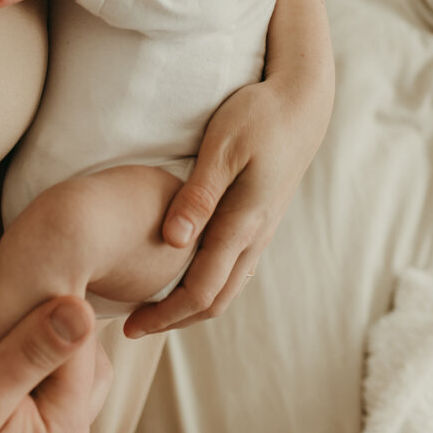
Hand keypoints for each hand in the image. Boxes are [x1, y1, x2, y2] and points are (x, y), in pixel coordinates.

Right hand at [0, 295, 109, 432]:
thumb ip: (31, 352)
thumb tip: (83, 309)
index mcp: (67, 431)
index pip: (80, 344)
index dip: (47, 306)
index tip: (7, 284)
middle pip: (78, 354)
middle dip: (39, 319)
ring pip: (61, 365)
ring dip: (29, 334)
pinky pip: (42, 381)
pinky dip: (20, 354)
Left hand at [123, 80, 319, 336]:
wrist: (302, 105)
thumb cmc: (258, 117)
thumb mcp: (222, 147)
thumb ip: (199, 194)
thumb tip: (172, 241)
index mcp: (242, 223)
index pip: (202, 292)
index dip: (165, 315)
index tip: (129, 325)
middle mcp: (254, 236)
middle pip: (216, 301)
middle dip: (174, 320)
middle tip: (133, 327)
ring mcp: (261, 230)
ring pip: (228, 287)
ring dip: (192, 305)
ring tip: (154, 307)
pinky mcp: (260, 218)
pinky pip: (235, 267)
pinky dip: (208, 284)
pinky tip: (185, 272)